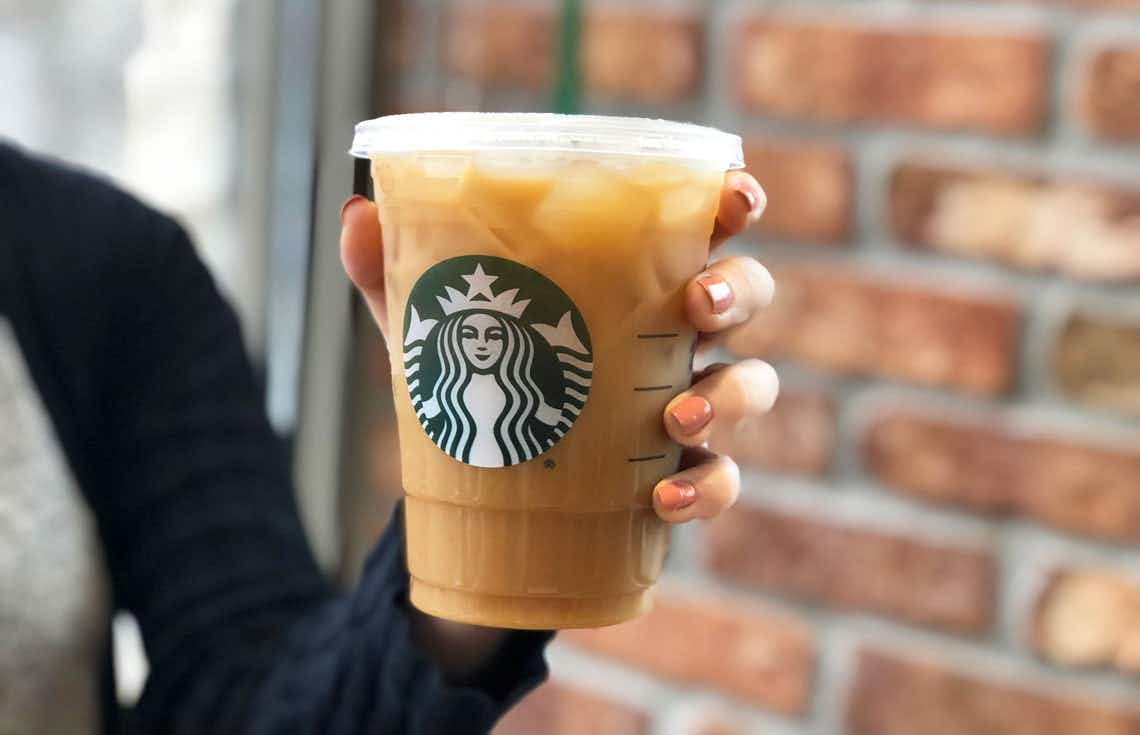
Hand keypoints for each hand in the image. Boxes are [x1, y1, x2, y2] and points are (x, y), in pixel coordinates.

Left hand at [340, 170, 773, 525]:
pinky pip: (725, 480)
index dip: (733, 204)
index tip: (735, 195)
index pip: (699, 227)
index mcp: (630, 280)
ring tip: (676, 417)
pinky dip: (709, 489)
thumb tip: (356, 214)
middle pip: (747, 294)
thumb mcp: (434, 331)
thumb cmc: (481, 380)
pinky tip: (664, 497)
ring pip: (752, 385)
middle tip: (697, 304)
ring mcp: (687, 405)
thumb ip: (395, 276)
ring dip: (730, 395)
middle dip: (738, 291)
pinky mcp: (682, 474)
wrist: (484, 491)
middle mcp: (673, 336)